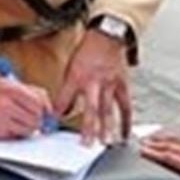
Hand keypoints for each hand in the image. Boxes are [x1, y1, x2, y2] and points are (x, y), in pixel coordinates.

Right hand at [0, 79, 50, 138]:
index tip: (44, 112)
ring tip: (20, 121)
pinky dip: (17, 133)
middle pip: (35, 118)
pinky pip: (16, 136)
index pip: (38, 103)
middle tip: (32, 118)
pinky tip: (10, 126)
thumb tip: (48, 107)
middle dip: (37, 120)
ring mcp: (0, 119)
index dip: (44, 109)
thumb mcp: (9, 84)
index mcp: (10, 89)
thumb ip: (30, 92)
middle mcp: (5, 104)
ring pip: (28, 130)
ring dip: (28, 128)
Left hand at [56, 30, 130, 144]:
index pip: (65, 97)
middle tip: (87, 143)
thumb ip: (67, 89)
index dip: (58, 111)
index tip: (53, 124)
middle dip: (88, 127)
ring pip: (108, 109)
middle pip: (90, 108)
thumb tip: (61, 110)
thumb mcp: (70, 67)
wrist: (106, 36)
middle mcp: (93, 82)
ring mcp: (109, 84)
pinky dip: (126, 120)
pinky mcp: (122, 84)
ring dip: (107, 127)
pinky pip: (125, 105)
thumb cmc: (87, 52)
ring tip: (105, 142)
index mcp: (76, 76)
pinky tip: (124, 133)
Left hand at [140, 133, 179, 179]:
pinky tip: (145, 152)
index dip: (177, 139)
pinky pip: (166, 157)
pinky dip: (154, 153)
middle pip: (176, 140)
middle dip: (161, 138)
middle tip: (148, 137)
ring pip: (168, 146)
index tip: (170, 139)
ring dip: (153, 144)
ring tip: (143, 143)